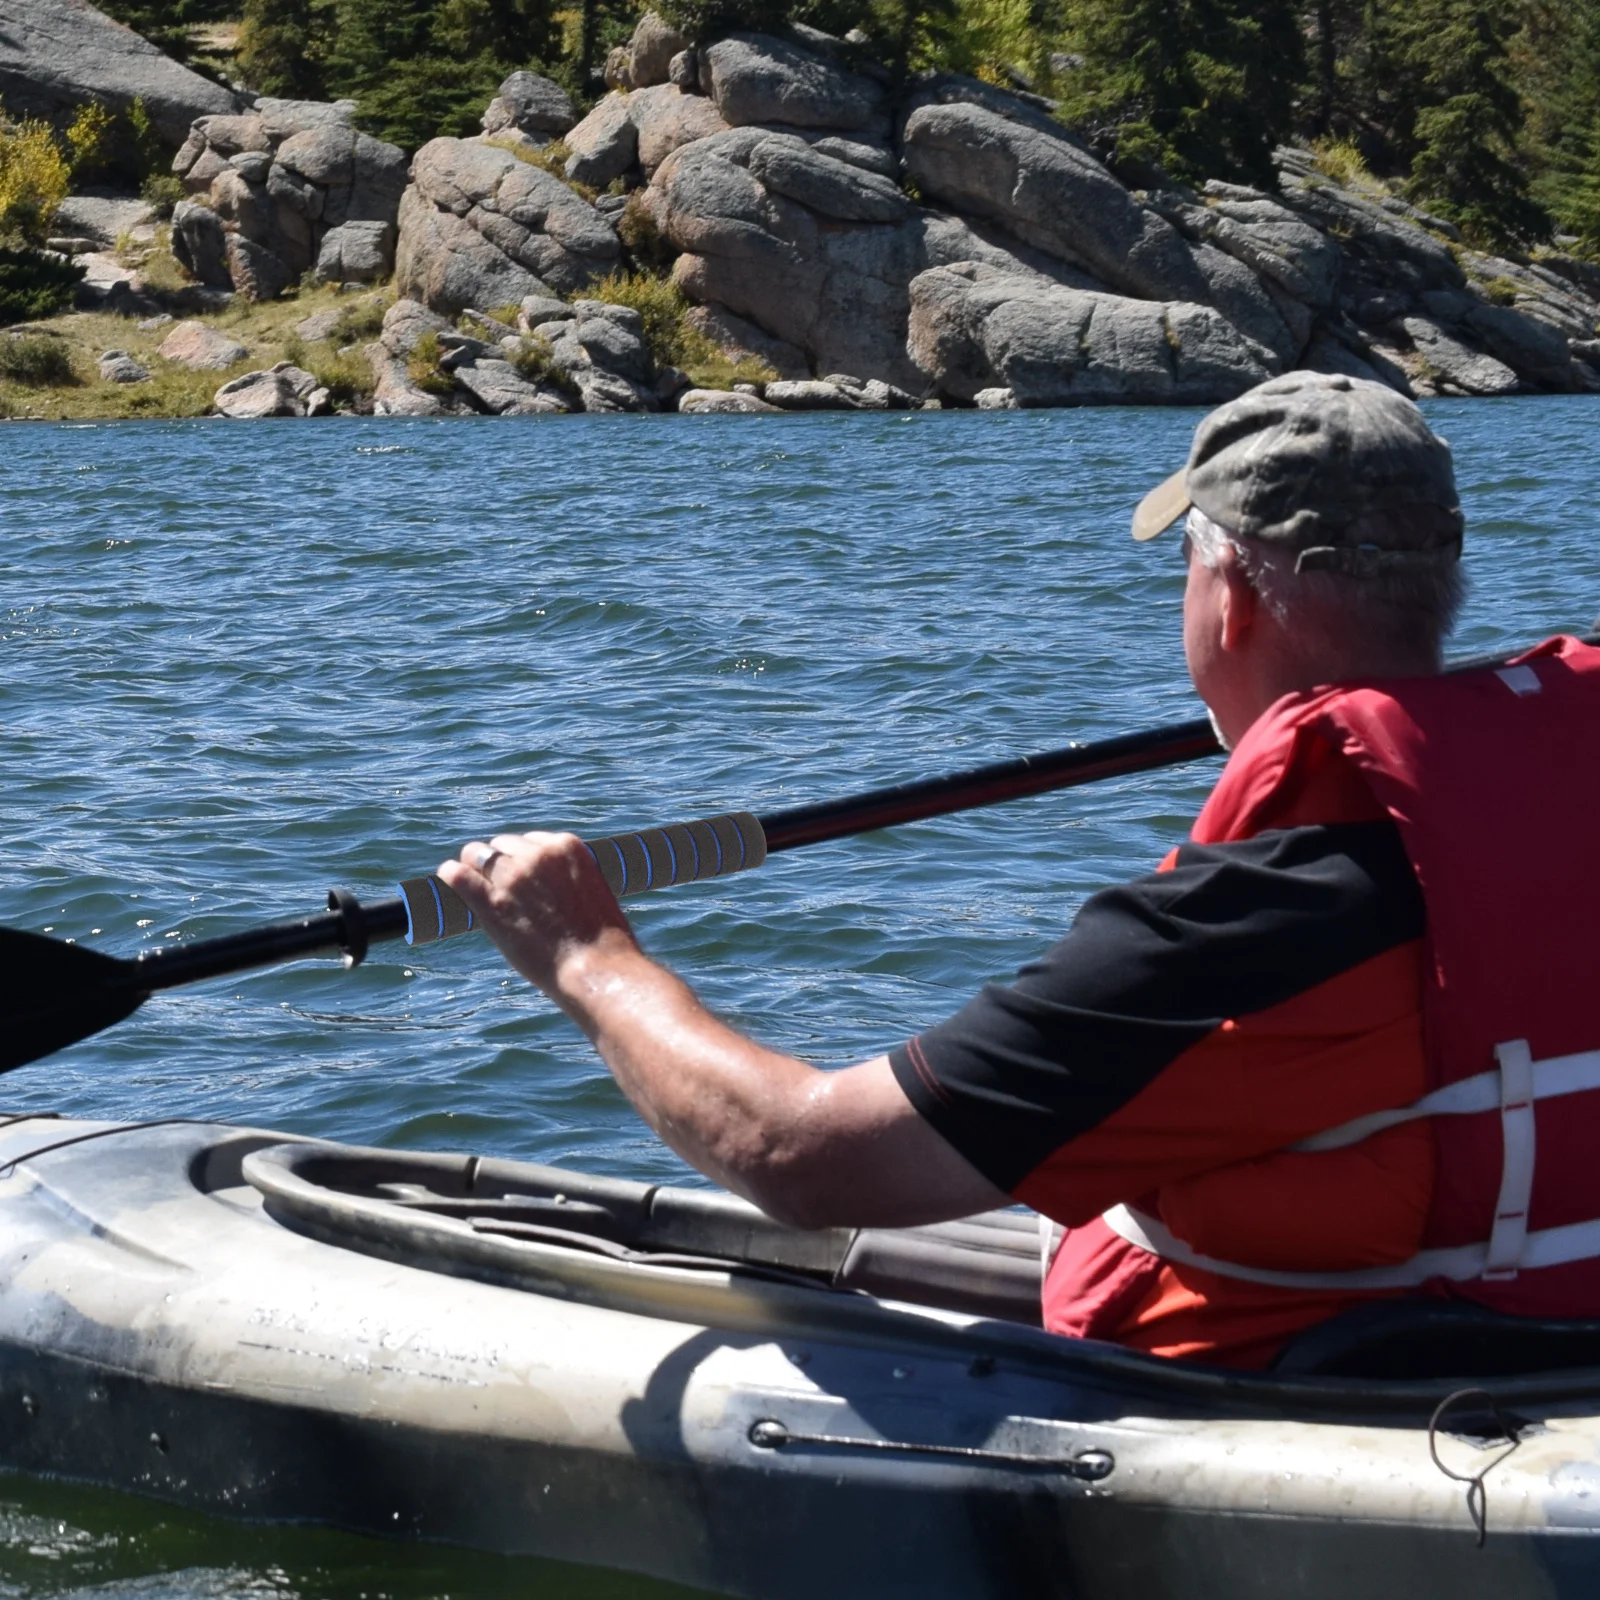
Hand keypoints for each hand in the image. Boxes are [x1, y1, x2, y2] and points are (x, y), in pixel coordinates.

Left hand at [437, 831, 637, 996]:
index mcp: (567, 846)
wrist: (595, 967)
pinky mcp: (492, 902)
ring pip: (477, 853)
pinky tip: (449, 876)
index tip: (524, 879)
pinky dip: (451, 874)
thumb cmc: (601, 938)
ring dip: (475, 867)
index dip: (524, 860)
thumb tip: (544, 881)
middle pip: (503, 844)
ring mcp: (514, 876)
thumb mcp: (592, 890)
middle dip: (501, 863)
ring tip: (474, 883)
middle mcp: (538, 854)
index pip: (531, 840)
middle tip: (502, 888)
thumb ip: (566, 875)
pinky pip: (458, 875)